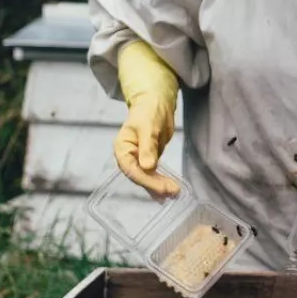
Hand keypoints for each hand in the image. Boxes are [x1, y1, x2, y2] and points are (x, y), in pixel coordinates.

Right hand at [114, 40, 180, 198]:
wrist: (156, 104)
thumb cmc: (149, 111)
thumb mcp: (148, 127)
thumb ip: (147, 146)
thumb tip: (147, 167)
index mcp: (122, 148)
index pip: (131, 169)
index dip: (146, 180)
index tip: (161, 188)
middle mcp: (128, 156)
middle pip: (140, 176)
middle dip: (155, 185)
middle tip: (172, 192)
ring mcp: (138, 159)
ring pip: (147, 177)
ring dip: (159, 186)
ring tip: (174, 194)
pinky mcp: (149, 160)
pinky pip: (154, 174)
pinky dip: (161, 182)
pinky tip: (169, 191)